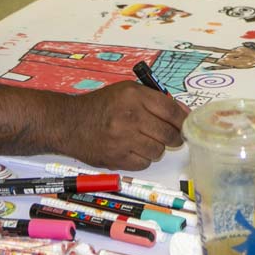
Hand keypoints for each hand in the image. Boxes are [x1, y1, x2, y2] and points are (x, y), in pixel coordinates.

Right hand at [64, 81, 188, 169]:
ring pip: (158, 151)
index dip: (183, 119)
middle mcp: (129, 116)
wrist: (69, 123)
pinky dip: (143, 158)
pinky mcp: (117, 158)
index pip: (171, 110)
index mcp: (134, 96)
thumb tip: (182, 114)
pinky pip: (144, 163)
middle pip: (168, 133)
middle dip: (174, 137)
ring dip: (156, 148)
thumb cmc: (100, 106)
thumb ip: (154, 100)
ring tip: (145, 140)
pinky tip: (133, 149)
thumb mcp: (126, 91)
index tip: (186, 124)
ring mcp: (123, 139)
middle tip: (172, 137)